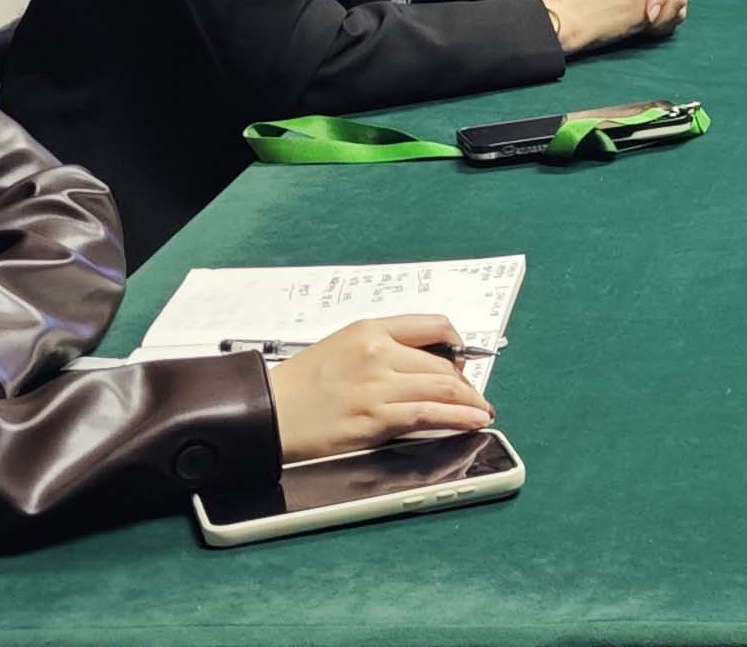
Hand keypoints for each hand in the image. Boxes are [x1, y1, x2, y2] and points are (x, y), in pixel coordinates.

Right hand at [267, 315, 495, 459]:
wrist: (265, 414)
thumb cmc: (298, 387)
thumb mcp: (342, 348)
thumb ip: (382, 350)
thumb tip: (424, 363)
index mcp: (370, 329)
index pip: (433, 325)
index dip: (458, 344)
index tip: (464, 361)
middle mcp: (377, 352)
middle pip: (443, 363)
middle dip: (465, 382)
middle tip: (473, 396)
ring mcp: (377, 386)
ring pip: (443, 387)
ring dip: (470, 401)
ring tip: (481, 410)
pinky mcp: (374, 418)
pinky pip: (429, 415)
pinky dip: (459, 417)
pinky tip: (472, 420)